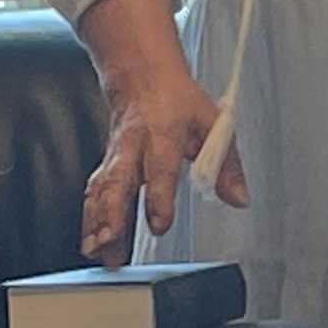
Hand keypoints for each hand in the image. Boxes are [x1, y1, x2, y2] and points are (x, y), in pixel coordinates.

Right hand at [84, 67, 236, 262]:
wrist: (142, 75)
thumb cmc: (178, 100)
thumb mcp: (213, 123)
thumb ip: (227, 165)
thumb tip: (239, 198)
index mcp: (163, 134)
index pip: (160, 169)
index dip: (159, 198)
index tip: (159, 224)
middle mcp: (133, 147)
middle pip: (118, 182)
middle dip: (112, 214)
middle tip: (109, 240)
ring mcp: (115, 156)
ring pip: (100, 190)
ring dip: (95, 222)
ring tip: (96, 251)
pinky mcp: (106, 164)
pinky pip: (94, 192)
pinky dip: (89, 218)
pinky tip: (90, 242)